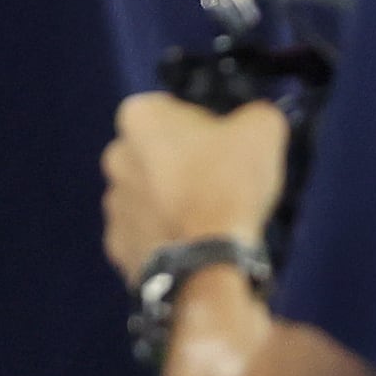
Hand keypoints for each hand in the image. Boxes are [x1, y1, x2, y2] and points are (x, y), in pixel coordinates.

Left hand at [101, 93, 294, 284]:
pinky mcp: (117, 245)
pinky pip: (145, 234)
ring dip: (172, 203)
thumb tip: (255, 121)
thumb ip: (256, 115)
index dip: (206, 129)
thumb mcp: (262, 131)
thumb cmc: (228, 187)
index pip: (174, 111)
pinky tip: (192, 245)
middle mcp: (115, 156)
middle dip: (184, 166)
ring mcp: (112, 205)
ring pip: (149, 196)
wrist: (207, 264)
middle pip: (157, 154)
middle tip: (221, 185)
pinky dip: (165, 238)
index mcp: (138, 117)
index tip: (227, 150)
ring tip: (209, 221)